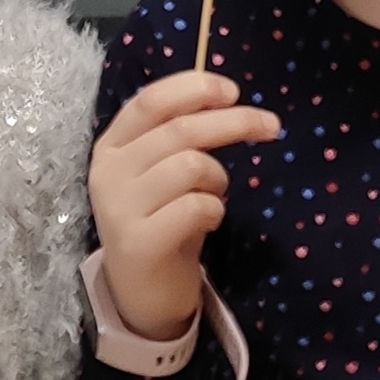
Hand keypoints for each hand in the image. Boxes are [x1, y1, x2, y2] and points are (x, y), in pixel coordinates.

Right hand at [88, 69, 280, 341]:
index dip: (194, 87)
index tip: (233, 90)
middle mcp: (108, 172)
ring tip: (214, 196)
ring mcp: (119, 208)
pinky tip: (209, 220)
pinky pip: (195, 206)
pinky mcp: (138, 242)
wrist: (142, 292)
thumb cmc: (161, 220)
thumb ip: (179, 134)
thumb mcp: (160, 170)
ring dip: (218, 178)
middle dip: (234, 122)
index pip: (150, 100)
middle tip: (271, 127)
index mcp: (112, 146)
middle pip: (180, 129)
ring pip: (191, 165)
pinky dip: (215, 209)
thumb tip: (225, 94)